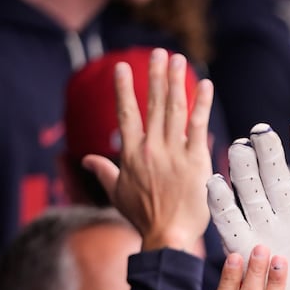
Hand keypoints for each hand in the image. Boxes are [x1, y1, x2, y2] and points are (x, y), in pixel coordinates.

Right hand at [84, 48, 213, 252]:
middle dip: (156, 76)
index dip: (124, 89)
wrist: (166, 235)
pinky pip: (198, 126)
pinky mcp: (196, 161)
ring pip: (174, 109)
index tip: (122, 68)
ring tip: (178, 59)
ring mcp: (174, 153)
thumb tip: (85, 160)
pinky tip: (204, 85)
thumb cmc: (143, 218)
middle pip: (153, 104)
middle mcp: (151, 148)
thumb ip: (103, 171)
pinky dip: (201, 104)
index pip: (126, 114)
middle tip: (159, 53)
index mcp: (131, 154)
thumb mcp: (117, 193)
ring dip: (176, 82)